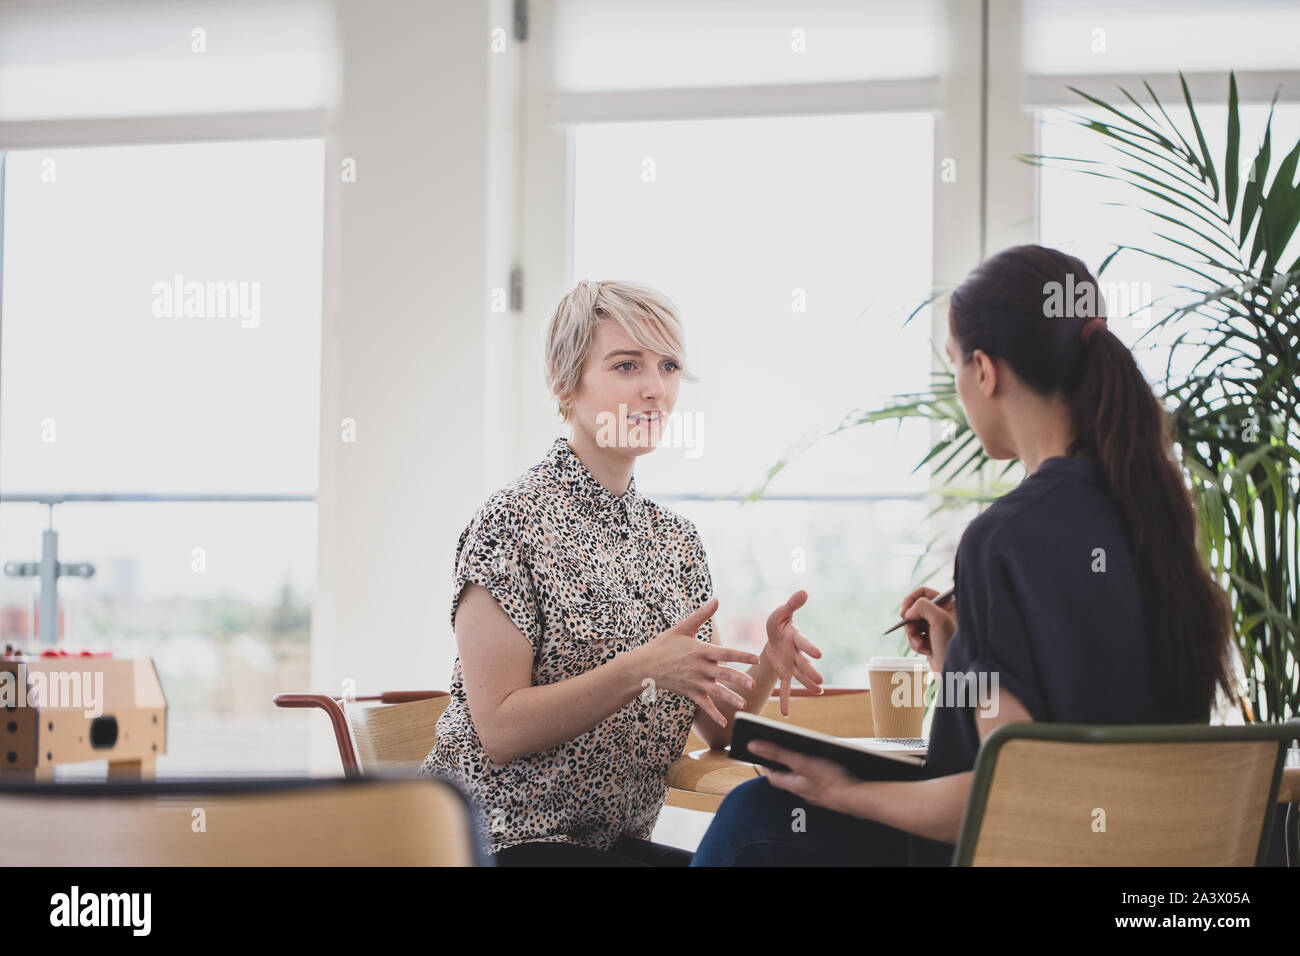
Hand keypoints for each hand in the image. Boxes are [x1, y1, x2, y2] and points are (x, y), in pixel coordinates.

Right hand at [640, 598, 759, 726]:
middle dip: (739, 679)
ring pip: (716, 692)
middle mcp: (699, 668)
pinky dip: (713, 714)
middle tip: (753, 684)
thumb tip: (716, 599)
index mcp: (700, 650)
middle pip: (723, 674)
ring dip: (730, 698)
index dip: (740, 655)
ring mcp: (694, 682)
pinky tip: (724, 723)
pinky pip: (704, 706)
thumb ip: (701, 615)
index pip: (724, 653)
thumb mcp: (682, 628)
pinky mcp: (689, 693)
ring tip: (744, 705)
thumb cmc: (664, 644)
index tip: (755, 657)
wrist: (644, 666)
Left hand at [746, 740, 859, 816]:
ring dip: (801, 770)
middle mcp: (804, 793)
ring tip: (803, 754)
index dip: (765, 763)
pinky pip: (820, 784)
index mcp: (794, 785)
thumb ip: (778, 753)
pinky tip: (826, 767)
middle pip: (788, 779)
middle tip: (781, 751)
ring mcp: (818, 795)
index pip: (772, 776)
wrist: (861, 799)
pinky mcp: (832, 794)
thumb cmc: (833, 780)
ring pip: (804, 782)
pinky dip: (817, 775)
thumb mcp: (802, 761)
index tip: (761, 753)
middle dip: (783, 765)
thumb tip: (753, 746)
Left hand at [764, 590, 823, 716]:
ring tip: (819, 692)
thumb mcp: (781, 613)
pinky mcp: (784, 672)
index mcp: (796, 638)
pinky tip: (786, 714)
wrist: (774, 636)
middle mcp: (797, 653)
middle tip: (820, 682)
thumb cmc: (779, 623)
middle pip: (804, 664)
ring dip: (807, 684)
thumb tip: (804, 591)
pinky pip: (786, 687)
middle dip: (811, 672)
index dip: (810, 648)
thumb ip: (792, 604)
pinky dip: (786, 700)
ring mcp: (792, 664)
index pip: (804, 643)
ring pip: (800, 676)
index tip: (818, 654)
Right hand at [899, 586, 956, 674]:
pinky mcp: (930, 639)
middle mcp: (943, 614)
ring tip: (920, 644)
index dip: (911, 600)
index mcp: (949, 605)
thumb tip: (909, 611)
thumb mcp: (939, 620)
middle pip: (916, 608)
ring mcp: (936, 627)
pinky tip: (925, 650)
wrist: (955, 671)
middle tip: (910, 630)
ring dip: (912, 635)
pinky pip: (915, 636)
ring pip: (913, 623)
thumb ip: (923, 607)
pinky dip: (916, 643)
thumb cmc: (952, 646)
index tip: (904, 612)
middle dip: (911, 622)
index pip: (924, 592)